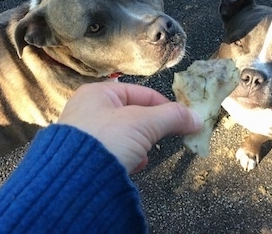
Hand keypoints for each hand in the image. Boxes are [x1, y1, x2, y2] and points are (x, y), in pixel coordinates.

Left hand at [57, 82, 201, 172]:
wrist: (75, 179)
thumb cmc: (106, 140)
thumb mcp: (143, 123)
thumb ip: (171, 117)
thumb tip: (196, 118)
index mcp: (99, 93)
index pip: (142, 93)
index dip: (165, 106)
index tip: (183, 120)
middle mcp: (88, 109)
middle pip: (133, 114)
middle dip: (151, 128)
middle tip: (164, 136)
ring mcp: (85, 133)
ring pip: (124, 134)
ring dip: (139, 144)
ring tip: (143, 153)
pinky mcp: (84, 155)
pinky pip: (114, 151)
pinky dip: (126, 156)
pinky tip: (132, 164)